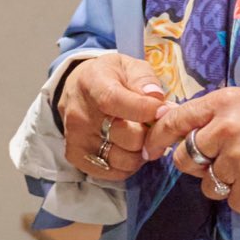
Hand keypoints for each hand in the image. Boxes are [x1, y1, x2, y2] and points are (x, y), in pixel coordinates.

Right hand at [57, 52, 168, 180]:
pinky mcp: (76, 157)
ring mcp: (76, 138)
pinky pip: (114, 173)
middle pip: (128, 137)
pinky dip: (128, 165)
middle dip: (149, 133)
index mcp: (92, 83)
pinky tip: (127, 149)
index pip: (115, 101)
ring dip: (140, 152)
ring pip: (124, 159)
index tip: (164, 111)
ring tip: (140, 137)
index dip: (144, 110)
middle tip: (153, 126)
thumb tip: (156, 99)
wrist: (78, 89)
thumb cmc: (110, 77)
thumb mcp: (128, 66)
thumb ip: (144, 79)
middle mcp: (79, 114)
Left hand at [144, 88, 239, 215]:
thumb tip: (173, 124)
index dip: (157, 138)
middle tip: (223, 164)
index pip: (174, 119)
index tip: (150, 150)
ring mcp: (238, 158)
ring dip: (225, 184)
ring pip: (208, 185)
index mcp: (225, 102)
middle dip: (198, 166)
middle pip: (185, 158)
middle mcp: (227, 127)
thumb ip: (215, 116)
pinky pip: (231, 201)